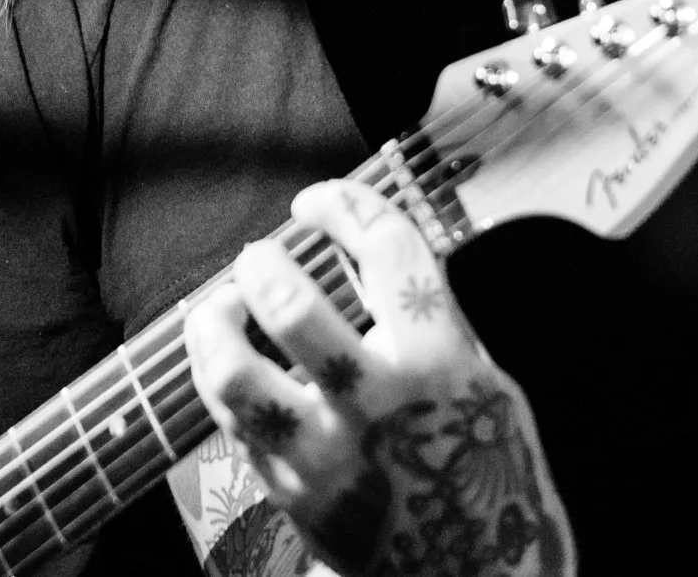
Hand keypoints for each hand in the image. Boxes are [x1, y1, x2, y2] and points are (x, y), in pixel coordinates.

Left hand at [183, 181, 576, 576]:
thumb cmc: (481, 462)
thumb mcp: (478, 376)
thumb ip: (421, 313)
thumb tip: (353, 239)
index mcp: (440, 362)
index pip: (385, 249)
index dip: (344, 204)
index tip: (318, 201)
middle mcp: (379, 407)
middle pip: (292, 309)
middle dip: (263, 265)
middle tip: (259, 257)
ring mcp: (330, 456)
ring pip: (237, 376)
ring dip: (216, 326)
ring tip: (220, 308)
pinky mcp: (296, 496)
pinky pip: (234, 425)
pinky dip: (220, 379)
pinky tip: (226, 359)